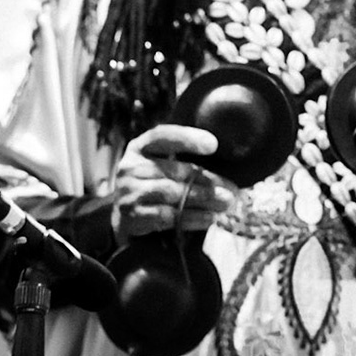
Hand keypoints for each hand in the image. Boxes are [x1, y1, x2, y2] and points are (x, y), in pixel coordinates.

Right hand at [111, 124, 235, 239]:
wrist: (123, 216)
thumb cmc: (153, 185)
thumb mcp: (161, 166)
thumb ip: (186, 162)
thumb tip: (227, 176)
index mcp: (141, 147)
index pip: (162, 136)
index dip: (187, 138)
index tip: (213, 145)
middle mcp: (131, 166)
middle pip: (175, 170)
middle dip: (208, 180)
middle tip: (231, 190)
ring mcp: (129, 191)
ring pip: (173, 193)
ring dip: (204, 200)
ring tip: (225, 204)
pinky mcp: (132, 215)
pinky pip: (167, 216)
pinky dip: (192, 218)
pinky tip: (209, 218)